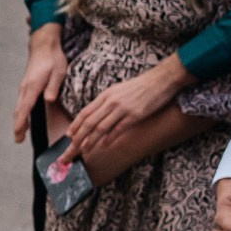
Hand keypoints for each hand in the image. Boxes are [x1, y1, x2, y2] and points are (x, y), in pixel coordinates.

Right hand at [13, 25, 68, 142]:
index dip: (21, 124)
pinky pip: (21, 102)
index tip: (19, 136)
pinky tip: (25, 117)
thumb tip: (49, 100)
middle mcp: (25, 89)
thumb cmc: (52, 58)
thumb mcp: (58, 72)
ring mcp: (24, 87)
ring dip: (19, 121)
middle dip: (18, 126)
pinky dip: (21, 112)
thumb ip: (53, 87)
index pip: (24, 110)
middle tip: (19, 140)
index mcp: (32, 87)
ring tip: (21, 132)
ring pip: (18, 108)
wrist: (44, 45)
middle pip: (18, 112)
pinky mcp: (26, 86)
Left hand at [57, 60, 184, 166]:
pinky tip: (103, 145)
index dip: (75, 125)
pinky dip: (109, 138)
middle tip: (71, 149)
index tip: (69, 136)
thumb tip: (95, 115)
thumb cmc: (141, 86)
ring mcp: (122, 108)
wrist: (162, 79)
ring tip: (84, 150)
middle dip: (78, 138)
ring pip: (101, 127)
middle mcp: (111, 102)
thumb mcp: (118, 90)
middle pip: (89, 122)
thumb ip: (106, 102)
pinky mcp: (135, 115)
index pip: (85, 112)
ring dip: (90, 141)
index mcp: (105, 95)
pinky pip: (118, 129)